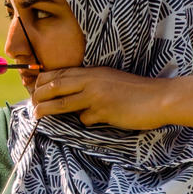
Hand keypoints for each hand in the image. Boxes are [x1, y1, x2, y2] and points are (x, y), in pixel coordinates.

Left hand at [29, 67, 172, 129]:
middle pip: (55, 86)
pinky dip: (86, 121)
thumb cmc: (135, 91)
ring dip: (47, 110)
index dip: (42, 81)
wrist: (160, 98)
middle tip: (32, 104)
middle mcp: (91, 81)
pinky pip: (86, 119)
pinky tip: (98, 120)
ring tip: (37, 115)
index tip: (33, 89)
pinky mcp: (104, 111)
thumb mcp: (109, 80)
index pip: (59, 73)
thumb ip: (89, 84)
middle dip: (38, 95)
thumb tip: (67, 95)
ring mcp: (97, 96)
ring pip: (63, 103)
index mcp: (92, 72)